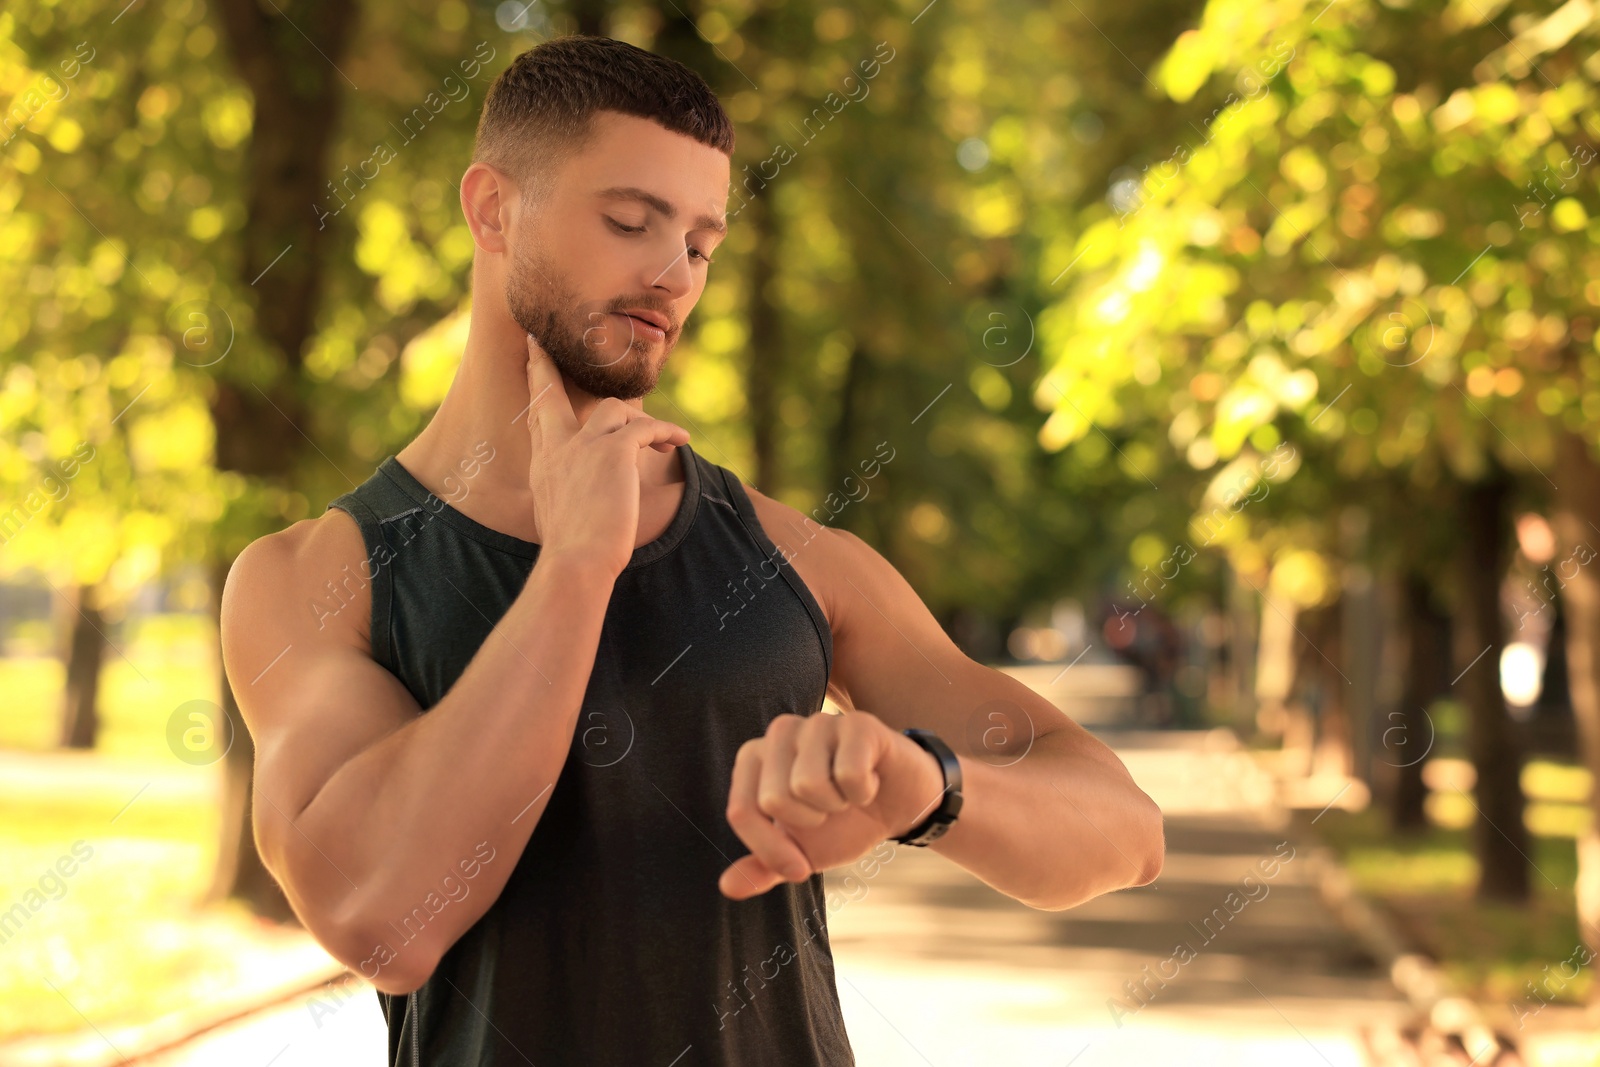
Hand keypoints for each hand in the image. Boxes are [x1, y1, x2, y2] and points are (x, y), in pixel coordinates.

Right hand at [523, 334, 687, 576]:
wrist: (577, 562)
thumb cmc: (572, 555)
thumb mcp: (555, 519)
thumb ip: (563, 498)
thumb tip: (575, 502)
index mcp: (544, 466)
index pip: (539, 419)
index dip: (536, 389)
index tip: (533, 359)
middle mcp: (558, 449)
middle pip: (549, 394)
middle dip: (546, 367)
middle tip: (543, 345)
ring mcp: (584, 446)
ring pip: (614, 408)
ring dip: (641, 419)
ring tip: (663, 439)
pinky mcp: (614, 450)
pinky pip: (645, 427)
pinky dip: (665, 430)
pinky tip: (680, 441)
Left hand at [719, 711, 947, 899]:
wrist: (900, 807)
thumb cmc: (845, 824)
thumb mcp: (802, 852)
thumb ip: (764, 866)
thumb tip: (728, 887)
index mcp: (755, 758)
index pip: (741, 811)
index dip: (772, 851)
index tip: (800, 867)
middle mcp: (780, 731)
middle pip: (774, 798)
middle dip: (809, 824)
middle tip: (830, 813)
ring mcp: (819, 722)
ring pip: (808, 784)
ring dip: (837, 806)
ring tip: (847, 795)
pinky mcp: (857, 723)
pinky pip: (848, 773)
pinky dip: (864, 792)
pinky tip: (871, 782)